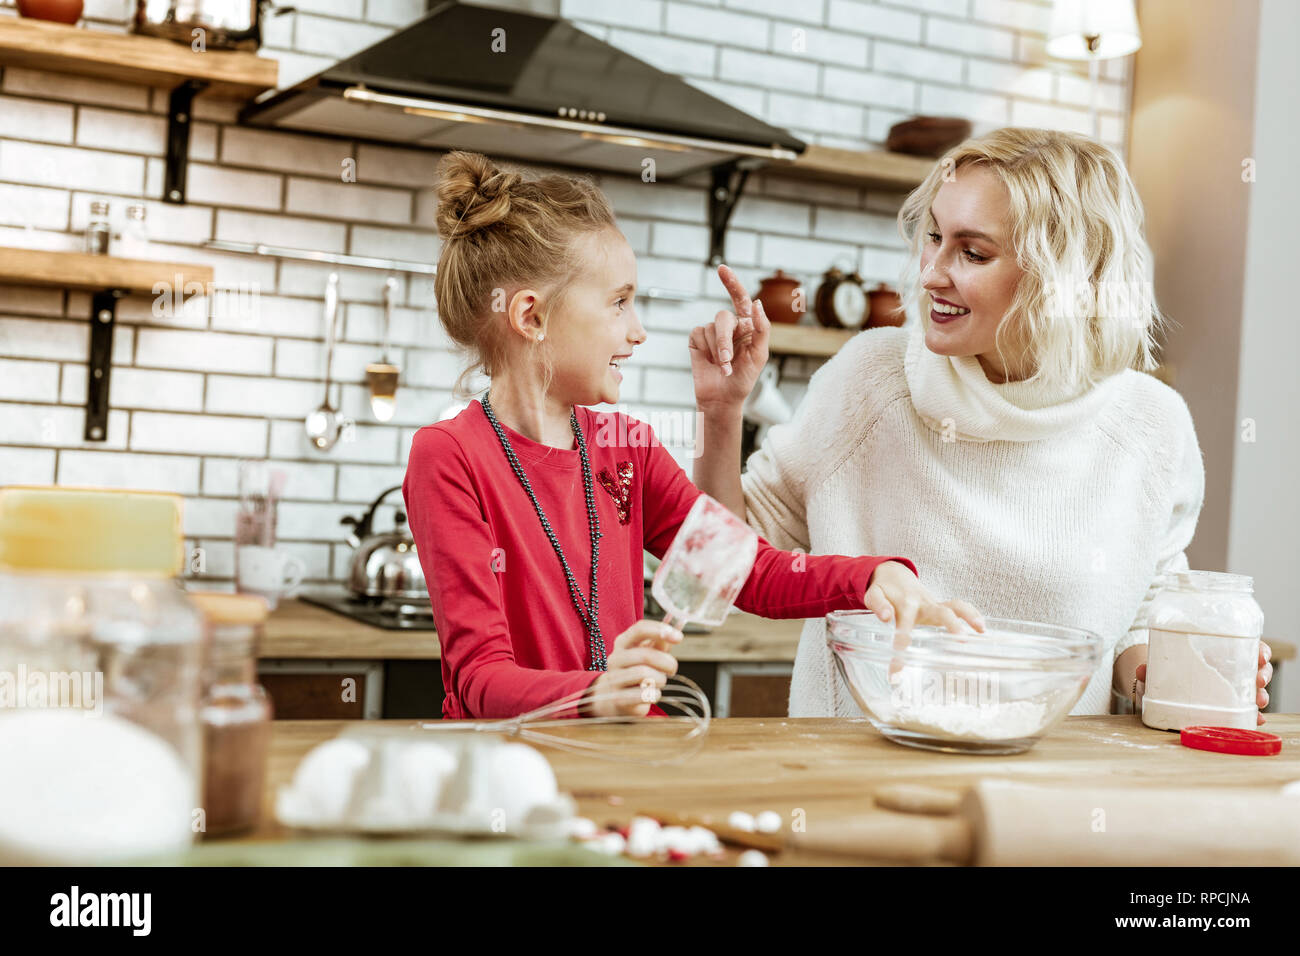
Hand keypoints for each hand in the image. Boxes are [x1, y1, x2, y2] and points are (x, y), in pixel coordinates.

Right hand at [581, 621, 682, 717]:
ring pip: (644, 674)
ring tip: (659, 682)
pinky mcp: (619, 699)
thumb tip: (675, 631)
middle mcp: (615, 659)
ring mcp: (614, 679)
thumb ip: (659, 642)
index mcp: (623, 643)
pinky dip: (655, 694)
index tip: (678, 637)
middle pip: (645, 654)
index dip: (660, 630)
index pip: (640, 629)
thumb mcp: (647, 653)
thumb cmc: (636, 671)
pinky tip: (652, 694)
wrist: (615, 698)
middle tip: (672, 669)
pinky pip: (644, 695)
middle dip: (667, 662)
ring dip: (660, 679)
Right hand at [688, 264, 769, 411]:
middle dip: (724, 340)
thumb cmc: (744, 378)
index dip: (731, 282)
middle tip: (726, 360)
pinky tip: (710, 362)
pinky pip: (698, 334)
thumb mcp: (760, 355)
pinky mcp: (697, 340)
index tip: (721, 268)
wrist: (722, 397)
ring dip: (717, 350)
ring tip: (722, 367)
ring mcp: (712, 332)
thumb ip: (762, 328)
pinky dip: (705, 350)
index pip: (740, 299)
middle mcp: (729, 326)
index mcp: (747, 325)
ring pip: (711, 328)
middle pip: (723, 317)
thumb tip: (757, 303)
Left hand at [863, 560, 985, 636]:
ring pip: (955, 606)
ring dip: (969, 616)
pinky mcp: (941, 606)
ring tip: (981, 630)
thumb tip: (886, 617)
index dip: (901, 648)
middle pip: (941, 612)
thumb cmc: (883, 590)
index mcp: (905, 605)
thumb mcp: (873, 595)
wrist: (894, 575)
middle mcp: (923, 604)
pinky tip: (982, 630)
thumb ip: (878, 605)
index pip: (903, 628)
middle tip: (960, 640)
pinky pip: (959, 607)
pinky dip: (972, 615)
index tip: (897, 672)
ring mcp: (934, 604)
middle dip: (951, 625)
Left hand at [1135, 640, 1272, 725]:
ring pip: (1254, 689)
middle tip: (1258, 681)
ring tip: (1258, 702)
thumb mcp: (1160, 664)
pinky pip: (1245, 710)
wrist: (1160, 684)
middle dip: (1263, 674)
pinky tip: (1255, 720)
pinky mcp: (1228, 705)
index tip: (1260, 656)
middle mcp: (1230, 668)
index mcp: (1219, 652)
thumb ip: (1151, 668)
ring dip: (1260, 695)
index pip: (1248, 647)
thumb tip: (1141, 671)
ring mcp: (1232, 687)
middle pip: (1257, 668)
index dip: (1259, 650)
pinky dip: (1252, 715)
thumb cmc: (1167, 668)